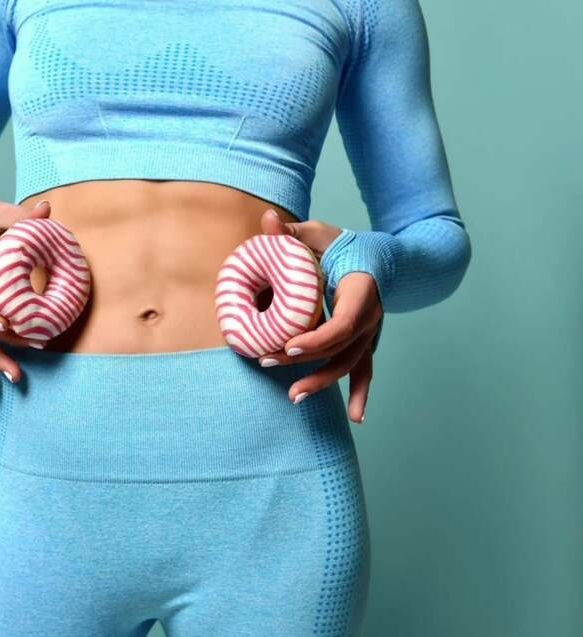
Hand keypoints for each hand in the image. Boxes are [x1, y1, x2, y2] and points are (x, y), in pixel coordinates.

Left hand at [256, 209, 381, 423]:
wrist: (381, 257)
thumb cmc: (345, 245)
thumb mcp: (319, 233)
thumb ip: (292, 232)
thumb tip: (266, 221)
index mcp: (361, 290)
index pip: (342, 323)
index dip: (316, 339)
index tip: (288, 346)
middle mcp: (371, 316)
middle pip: (340, 348)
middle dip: (304, 361)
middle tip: (267, 362)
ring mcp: (371, 333)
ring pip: (350, 365)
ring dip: (322, 382)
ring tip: (293, 397)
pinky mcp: (366, 343)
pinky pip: (364, 372)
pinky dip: (361, 394)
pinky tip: (355, 418)